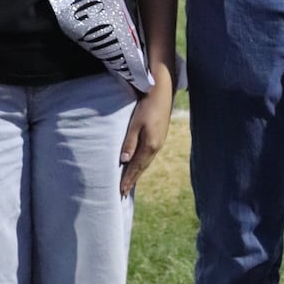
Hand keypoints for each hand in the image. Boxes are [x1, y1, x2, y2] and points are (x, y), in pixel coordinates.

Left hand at [118, 70, 173, 196]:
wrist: (162, 91)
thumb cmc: (147, 106)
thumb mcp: (135, 123)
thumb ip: (130, 142)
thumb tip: (124, 160)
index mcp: (150, 145)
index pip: (136, 167)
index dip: (128, 179)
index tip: (121, 191)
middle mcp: (156, 146)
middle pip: (142, 167)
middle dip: (133, 179)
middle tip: (124, 192)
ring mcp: (159, 141)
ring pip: (146, 161)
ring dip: (138, 172)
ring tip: (130, 181)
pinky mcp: (159, 136)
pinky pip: (149, 155)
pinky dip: (142, 163)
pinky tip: (139, 163)